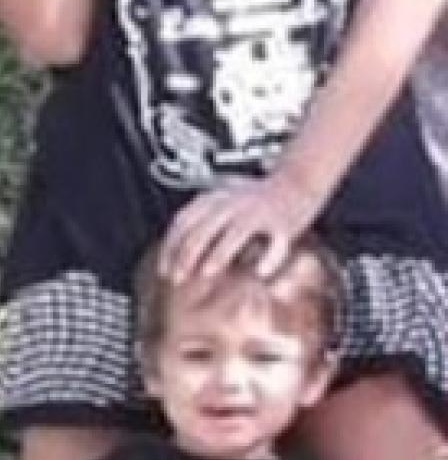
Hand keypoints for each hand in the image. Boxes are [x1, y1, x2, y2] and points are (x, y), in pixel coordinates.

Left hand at [159, 172, 311, 287]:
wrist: (295, 182)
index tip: (164, 269)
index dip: (170, 247)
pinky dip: (269, 258)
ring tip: (208, 272)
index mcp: (215, 198)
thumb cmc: (256, 199)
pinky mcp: (282, 222)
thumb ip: (202, 221)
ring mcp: (258, 212)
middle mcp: (234, 203)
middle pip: (204, 227)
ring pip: (234, 232)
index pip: (183, 221)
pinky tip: (261, 272)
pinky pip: (275, 242)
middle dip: (187, 256)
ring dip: (218, 254)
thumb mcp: (222, 203)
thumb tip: (176, 252)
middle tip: (179, 278)